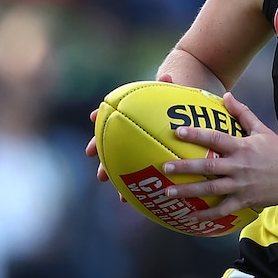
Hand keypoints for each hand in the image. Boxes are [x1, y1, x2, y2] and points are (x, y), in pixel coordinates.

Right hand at [85, 75, 174, 192]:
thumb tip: (166, 77)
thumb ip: (169, 87)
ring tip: (120, 195)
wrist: (182, 106)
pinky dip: (140, 185)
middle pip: (111, 144)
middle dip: (105, 158)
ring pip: (123, 164)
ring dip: (120, 180)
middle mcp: (129, 132)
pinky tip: (138, 199)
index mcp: (131, 116)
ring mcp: (137, 145)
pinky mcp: (150, 157)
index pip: (111, 116)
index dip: (102, 117)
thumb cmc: (175, 99)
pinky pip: (142, 173)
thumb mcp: (173, 93)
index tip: (94, 118)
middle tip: (100, 172)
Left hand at [160, 92, 277, 222]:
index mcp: (242, 147)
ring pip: (211, 188)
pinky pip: (222, 209)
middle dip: (185, 167)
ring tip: (168, 191)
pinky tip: (191, 216)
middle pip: (208, 166)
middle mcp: (239, 166)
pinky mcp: (244, 200)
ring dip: (188, 191)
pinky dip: (207, 214)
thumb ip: (243, 113)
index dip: (196, 134)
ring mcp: (241, 185)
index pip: (216, 138)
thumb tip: (227, 95)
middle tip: (164, 166)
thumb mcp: (262, 130)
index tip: (178, 132)